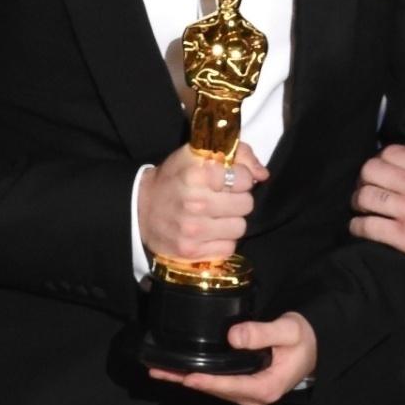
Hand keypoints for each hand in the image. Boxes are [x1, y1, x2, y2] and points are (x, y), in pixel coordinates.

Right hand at [139, 144, 267, 263]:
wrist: (140, 209)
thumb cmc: (175, 178)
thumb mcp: (198, 154)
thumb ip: (236, 153)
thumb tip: (263, 174)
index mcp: (197, 173)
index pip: (244, 178)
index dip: (242, 178)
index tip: (231, 179)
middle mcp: (195, 201)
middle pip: (246, 204)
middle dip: (238, 200)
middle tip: (222, 199)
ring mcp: (193, 229)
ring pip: (240, 227)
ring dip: (231, 222)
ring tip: (215, 216)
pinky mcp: (191, 251)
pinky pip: (229, 247)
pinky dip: (222, 241)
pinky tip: (209, 232)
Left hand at [149, 312, 316, 404]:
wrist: (312, 347)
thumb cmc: (302, 338)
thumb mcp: (288, 330)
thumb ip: (262, 333)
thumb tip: (234, 337)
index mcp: (267, 387)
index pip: (233, 386)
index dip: (210, 382)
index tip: (188, 377)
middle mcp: (255, 398)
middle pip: (217, 390)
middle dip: (187, 380)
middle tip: (159, 370)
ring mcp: (247, 396)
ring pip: (213, 390)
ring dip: (185, 380)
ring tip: (158, 370)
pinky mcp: (241, 390)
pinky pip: (216, 386)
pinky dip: (196, 379)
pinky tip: (175, 373)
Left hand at [349, 144, 404, 270]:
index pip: (389, 152)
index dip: (379, 161)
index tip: (379, 172)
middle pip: (369, 171)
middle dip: (363, 180)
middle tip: (365, 190)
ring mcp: (404, 208)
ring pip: (364, 197)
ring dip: (358, 203)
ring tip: (361, 209)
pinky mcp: (403, 234)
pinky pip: (368, 226)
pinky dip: (358, 227)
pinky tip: (358, 228)